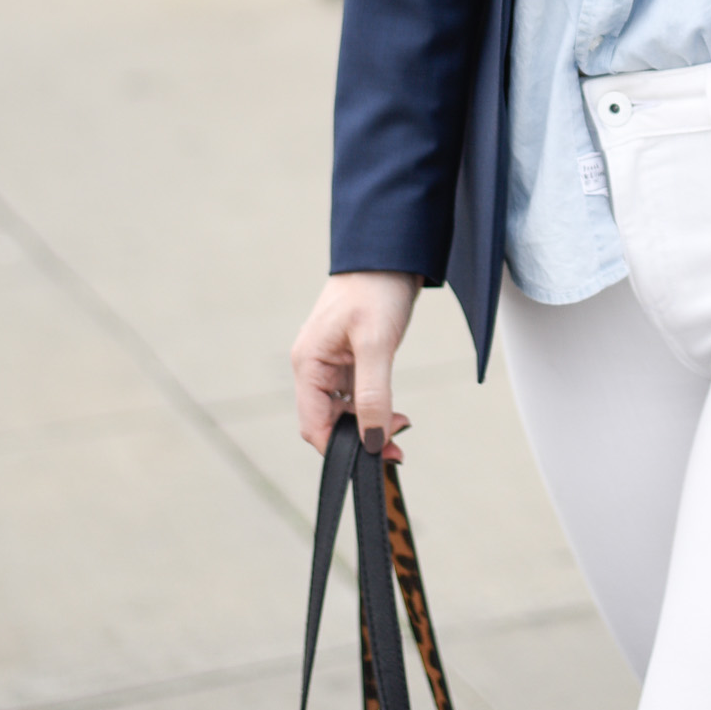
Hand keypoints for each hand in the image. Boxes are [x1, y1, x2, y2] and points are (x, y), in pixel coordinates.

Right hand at [292, 271, 419, 461]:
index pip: (313, 425)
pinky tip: (396, 412)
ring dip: (369, 424)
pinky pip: (358, 394)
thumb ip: (372, 395)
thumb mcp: (376, 344)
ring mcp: (334, 362)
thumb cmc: (376, 287)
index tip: (375, 459)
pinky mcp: (354, 356)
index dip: (341, 448)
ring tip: (401, 430)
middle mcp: (316, 366)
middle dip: (359, 439)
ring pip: (345, 410)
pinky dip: (374, 407)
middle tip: (396, 449)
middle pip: (328, 421)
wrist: (393, 250)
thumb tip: (373, 442)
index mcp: (308, 364)